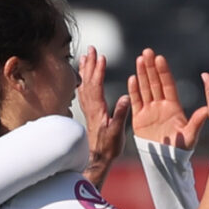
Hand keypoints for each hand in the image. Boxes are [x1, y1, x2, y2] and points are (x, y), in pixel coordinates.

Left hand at [78, 46, 129, 187]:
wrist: (97, 159)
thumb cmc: (109, 147)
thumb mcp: (117, 132)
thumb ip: (120, 114)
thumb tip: (125, 97)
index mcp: (97, 110)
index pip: (96, 86)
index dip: (98, 71)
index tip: (101, 57)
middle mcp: (90, 107)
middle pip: (87, 81)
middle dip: (89, 64)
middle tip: (91, 48)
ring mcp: (88, 110)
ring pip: (83, 85)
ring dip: (84, 70)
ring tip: (85, 56)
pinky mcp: (89, 113)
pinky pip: (83, 92)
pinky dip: (83, 81)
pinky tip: (83, 76)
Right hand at [129, 48, 207, 148]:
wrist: (166, 163)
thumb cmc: (181, 150)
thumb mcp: (190, 135)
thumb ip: (197, 122)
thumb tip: (207, 109)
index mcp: (173, 106)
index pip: (167, 85)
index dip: (163, 71)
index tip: (160, 58)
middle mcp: (161, 105)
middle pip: (155, 83)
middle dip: (151, 67)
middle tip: (147, 52)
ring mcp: (149, 111)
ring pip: (144, 88)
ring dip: (142, 74)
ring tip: (139, 59)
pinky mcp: (139, 119)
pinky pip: (135, 102)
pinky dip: (133, 91)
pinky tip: (132, 78)